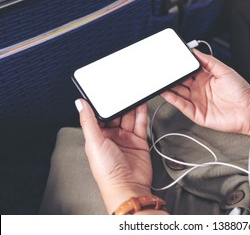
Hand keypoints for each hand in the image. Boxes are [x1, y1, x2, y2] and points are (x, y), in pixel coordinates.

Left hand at [76, 99, 152, 213]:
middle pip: (116, 115)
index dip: (102, 105)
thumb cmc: (107, 172)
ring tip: (132, 95)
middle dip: (119, 104)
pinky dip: (141, 113)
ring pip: (129, 117)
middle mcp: (112, 137)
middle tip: (121, 92)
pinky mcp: (139, 141)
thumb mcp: (94, 143)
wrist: (128, 186)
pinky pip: (140, 123)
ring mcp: (126, 139)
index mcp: (97, 137)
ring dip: (131, 107)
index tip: (104, 93)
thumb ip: (88, 121)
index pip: (99, 116)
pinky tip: (141, 105)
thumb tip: (80, 104)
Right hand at [161, 49, 249, 136]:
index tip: (171, 60)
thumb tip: (195, 51)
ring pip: (178, 93)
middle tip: (162, 70)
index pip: (188, 71)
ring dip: (168, 87)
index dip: (179, 66)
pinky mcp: (197, 113)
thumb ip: (209, 61)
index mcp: (205, 78)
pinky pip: (181, 105)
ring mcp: (197, 101)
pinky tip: (166, 93)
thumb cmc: (242, 92)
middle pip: (180, 82)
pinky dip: (172, 99)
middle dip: (171, 76)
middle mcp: (199, 89)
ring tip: (159, 81)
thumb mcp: (225, 70)